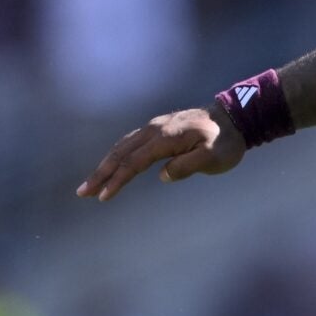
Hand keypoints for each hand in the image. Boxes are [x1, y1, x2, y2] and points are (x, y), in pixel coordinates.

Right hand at [75, 105, 246, 202]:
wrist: (233, 118)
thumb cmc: (226, 142)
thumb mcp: (214, 158)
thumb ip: (188, 166)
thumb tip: (163, 175)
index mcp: (165, 138)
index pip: (133, 162)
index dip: (117, 180)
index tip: (103, 197)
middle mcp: (154, 130)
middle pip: (120, 153)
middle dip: (100, 174)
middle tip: (82, 192)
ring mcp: (154, 128)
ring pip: (122, 147)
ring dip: (104, 165)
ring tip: (91, 183)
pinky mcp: (157, 129)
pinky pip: (130, 143)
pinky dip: (116, 155)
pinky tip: (110, 165)